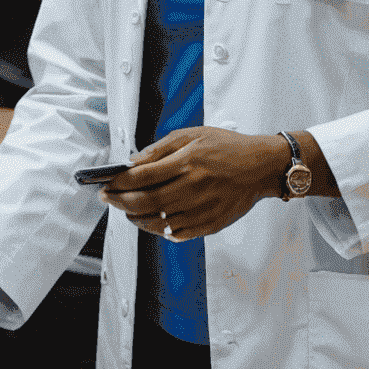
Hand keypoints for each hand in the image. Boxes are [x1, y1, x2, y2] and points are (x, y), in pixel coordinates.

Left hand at [99, 127, 289, 240]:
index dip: (119, 182)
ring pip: (158, 221)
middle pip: (145, 201)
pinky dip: (159, 230)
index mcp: (187, 162)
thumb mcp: (193, 134)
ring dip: (136, 218)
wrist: (261, 166)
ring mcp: (202, 209)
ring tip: (126, 211)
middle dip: (119, 201)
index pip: (142, 176)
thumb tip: (134, 161)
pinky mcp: (210, 224)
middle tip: (108, 199)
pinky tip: (151, 221)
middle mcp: (193, 187)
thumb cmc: (227, 147)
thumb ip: (161, 148)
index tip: (107, 183)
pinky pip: (177, 233)